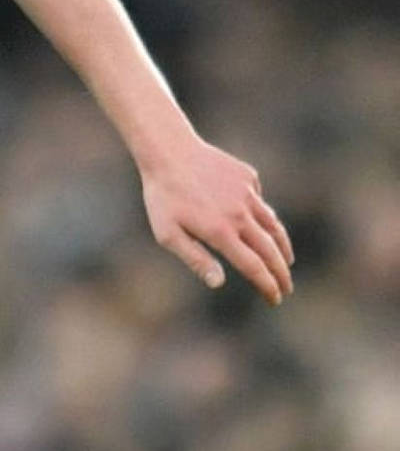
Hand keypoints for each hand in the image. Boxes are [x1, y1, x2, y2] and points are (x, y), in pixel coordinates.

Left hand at [140, 135, 294, 304]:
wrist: (169, 152)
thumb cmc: (162, 197)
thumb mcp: (168, 234)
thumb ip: (196, 259)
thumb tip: (219, 283)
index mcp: (221, 232)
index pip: (253, 266)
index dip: (267, 285)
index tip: (275, 299)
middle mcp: (240, 214)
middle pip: (270, 250)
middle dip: (281, 273)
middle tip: (286, 289)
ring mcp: (248, 194)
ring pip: (273, 226)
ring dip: (282, 247)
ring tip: (286, 261)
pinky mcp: (248, 178)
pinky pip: (259, 201)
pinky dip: (264, 216)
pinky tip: (259, 224)